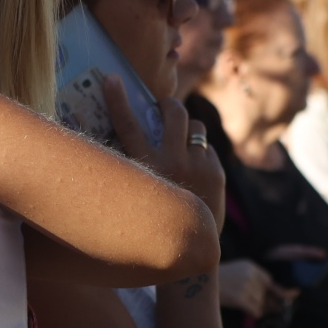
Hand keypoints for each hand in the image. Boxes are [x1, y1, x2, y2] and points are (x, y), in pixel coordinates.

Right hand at [106, 76, 224, 230]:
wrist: (187, 249)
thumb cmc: (152, 218)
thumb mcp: (137, 191)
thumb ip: (135, 165)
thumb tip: (133, 134)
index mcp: (144, 168)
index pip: (126, 124)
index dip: (117, 99)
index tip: (112, 78)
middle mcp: (171, 163)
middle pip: (174, 113)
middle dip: (169, 104)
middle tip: (165, 106)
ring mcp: (197, 166)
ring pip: (195, 127)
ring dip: (187, 130)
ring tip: (181, 141)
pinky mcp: (216, 172)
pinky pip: (207, 148)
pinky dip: (199, 154)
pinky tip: (194, 171)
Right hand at [219, 259, 290, 316]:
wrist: (194, 282)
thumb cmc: (215, 281)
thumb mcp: (236, 273)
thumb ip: (256, 282)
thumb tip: (283, 295)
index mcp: (249, 266)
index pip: (269, 280)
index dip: (274, 291)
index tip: (280, 298)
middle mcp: (249, 274)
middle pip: (265, 294)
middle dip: (264, 302)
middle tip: (259, 306)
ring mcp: (244, 286)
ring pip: (260, 303)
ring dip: (254, 307)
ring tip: (240, 303)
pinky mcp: (239, 298)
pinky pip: (255, 310)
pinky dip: (253, 312)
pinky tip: (245, 309)